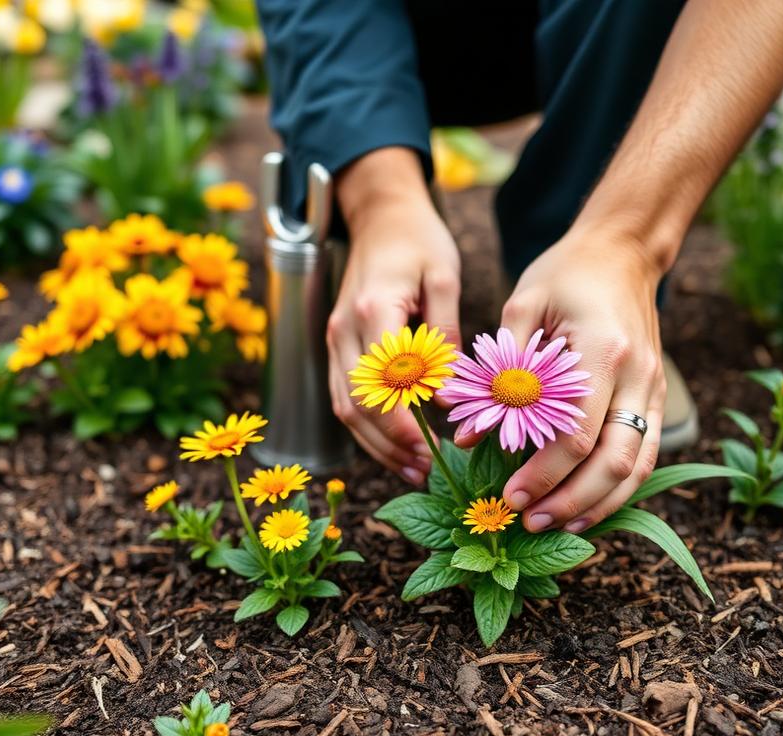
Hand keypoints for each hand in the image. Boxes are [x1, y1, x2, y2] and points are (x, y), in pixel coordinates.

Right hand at [328, 148, 461, 483]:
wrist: (380, 215)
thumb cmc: (419, 241)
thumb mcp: (445, 279)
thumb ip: (446, 337)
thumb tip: (449, 397)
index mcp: (374, 311)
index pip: (381, 384)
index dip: (402, 424)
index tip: (431, 450)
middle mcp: (344, 330)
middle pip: (356, 406)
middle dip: (390, 446)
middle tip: (426, 473)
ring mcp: (334, 339)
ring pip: (344, 408)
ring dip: (376, 444)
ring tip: (413, 470)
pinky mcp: (337, 345)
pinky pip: (345, 396)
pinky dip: (367, 427)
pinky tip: (395, 447)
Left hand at [473, 228, 665, 531]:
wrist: (623, 250)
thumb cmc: (565, 274)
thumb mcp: (520, 307)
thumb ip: (496, 373)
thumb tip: (465, 433)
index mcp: (602, 351)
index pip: (575, 433)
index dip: (542, 474)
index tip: (509, 496)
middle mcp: (636, 375)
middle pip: (613, 461)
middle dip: (571, 501)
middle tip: (528, 522)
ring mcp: (652, 388)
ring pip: (636, 467)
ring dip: (598, 505)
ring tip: (558, 527)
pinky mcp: (653, 396)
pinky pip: (644, 455)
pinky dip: (618, 488)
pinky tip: (587, 508)